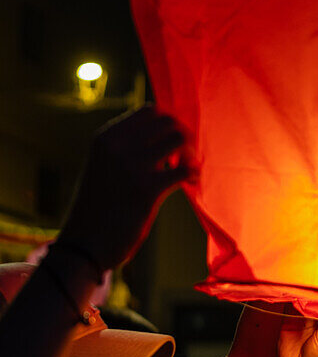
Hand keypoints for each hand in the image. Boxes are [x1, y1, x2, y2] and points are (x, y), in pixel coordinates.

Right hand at [58, 105, 197, 271]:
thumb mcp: (103, 168)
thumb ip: (124, 150)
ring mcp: (132, 166)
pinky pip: (184, 169)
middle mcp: (118, 145)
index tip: (171, 144)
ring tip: (187, 170)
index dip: (168, 125)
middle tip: (184, 158)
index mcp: (106, 137)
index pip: (149, 111)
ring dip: (190, 152)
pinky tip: (192, 183)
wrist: (85, 245)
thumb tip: (161, 139)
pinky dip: (193, 173)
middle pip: (168, 121)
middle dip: (183, 136)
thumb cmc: (98, 210)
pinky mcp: (147, 190)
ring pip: (179, 138)